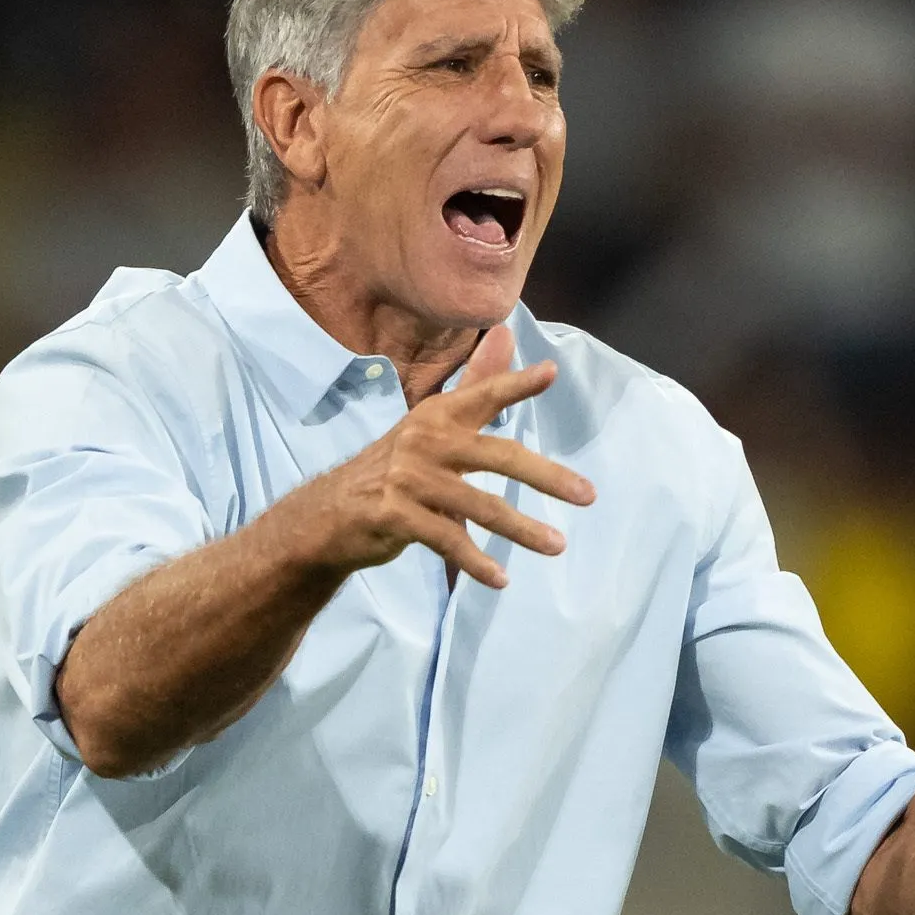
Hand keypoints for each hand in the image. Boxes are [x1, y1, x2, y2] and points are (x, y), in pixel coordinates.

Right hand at [282, 325, 595, 588]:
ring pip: (480, 505)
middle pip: (498, 455)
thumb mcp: (431, 427)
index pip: (482, 395)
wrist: (327, 515)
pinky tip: (500, 579)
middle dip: (546, 476)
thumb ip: (476, 387)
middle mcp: (424, 441)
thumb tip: (506, 336)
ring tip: (557, 545)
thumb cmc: (393, 470)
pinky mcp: (395, 515)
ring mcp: (409, 479)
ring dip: (522, 530)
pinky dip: (476, 562)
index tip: (550, 374)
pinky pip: (448, 540)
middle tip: (587, 495)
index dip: (515, 385)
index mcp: (436, 416)